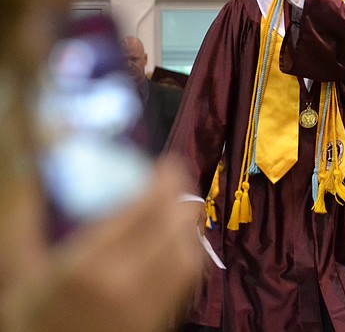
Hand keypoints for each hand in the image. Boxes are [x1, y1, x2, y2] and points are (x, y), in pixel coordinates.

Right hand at [5, 160, 203, 331]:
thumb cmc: (32, 321)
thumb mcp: (20, 270)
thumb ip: (23, 215)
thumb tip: (29, 163)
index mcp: (88, 266)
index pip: (144, 210)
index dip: (163, 180)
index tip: (166, 162)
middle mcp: (126, 283)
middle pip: (175, 226)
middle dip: (178, 196)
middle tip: (171, 181)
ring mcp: (149, 304)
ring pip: (190, 251)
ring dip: (187, 223)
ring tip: (175, 208)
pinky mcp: (162, 319)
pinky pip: (189, 278)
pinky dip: (190, 251)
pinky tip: (177, 242)